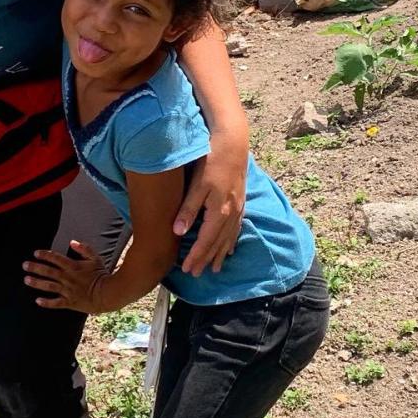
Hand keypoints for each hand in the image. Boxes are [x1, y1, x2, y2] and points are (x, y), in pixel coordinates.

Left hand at [22, 240, 107, 312]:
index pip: (55, 258)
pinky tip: (37, 301)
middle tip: (24, 265)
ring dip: (36, 283)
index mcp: (73, 266)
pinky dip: (46, 303)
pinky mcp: (70, 302)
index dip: (45, 255)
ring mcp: (68, 290)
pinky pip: (56, 303)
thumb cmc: (102, 275)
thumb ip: (84, 249)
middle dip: (35, 267)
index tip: (35, 253)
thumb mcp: (95, 258)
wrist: (109, 294)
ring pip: (49, 286)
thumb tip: (72, 242)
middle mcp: (68, 278)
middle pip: (48, 271)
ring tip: (26, 280)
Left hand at [175, 131, 247, 275]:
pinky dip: (231, 241)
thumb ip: (188, 210)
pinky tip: (228, 247)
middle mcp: (231, 213)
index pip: (205, 241)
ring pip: (228, 238)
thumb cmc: (212, 162)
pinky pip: (236, 228)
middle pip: (217, 243)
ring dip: (220, 254)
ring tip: (214, 268)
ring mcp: (238, 208)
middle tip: (196, 274)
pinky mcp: (239, 201)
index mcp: (219, 212)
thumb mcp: (197, 186)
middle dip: (206, 259)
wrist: (233, 144)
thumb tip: (177, 232)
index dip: (196, 256)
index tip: (187, 269)